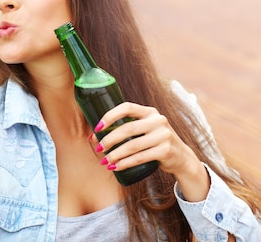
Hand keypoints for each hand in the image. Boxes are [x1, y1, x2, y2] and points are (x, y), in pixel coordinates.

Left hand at [93, 102, 207, 192]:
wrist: (182, 158)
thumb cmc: (155, 142)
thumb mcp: (146, 128)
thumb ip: (128, 126)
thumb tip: (93, 135)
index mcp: (149, 112)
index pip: (127, 107)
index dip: (110, 116)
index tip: (97, 128)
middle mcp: (158, 120)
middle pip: (127, 128)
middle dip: (109, 139)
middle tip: (98, 148)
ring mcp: (164, 135)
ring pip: (132, 145)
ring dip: (115, 154)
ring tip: (104, 161)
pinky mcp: (166, 150)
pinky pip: (140, 158)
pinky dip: (125, 163)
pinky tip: (116, 167)